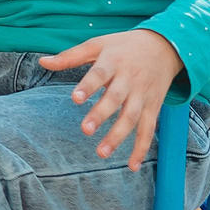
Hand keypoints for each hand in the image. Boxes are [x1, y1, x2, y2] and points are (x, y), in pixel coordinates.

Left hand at [39, 29, 182, 169]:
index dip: (88, 86)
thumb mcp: (98, 44)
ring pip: (132, 118)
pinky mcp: (153, 107)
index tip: (75, 98)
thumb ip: (70, 56)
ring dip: (118, 136)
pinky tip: (131, 165)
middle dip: (101, 114)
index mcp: (114, 62)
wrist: (167, 45)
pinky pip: (148, 129)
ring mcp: (143, 95)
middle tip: (85, 130)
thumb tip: (42, 62)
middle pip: (116, 99)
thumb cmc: (124, 46)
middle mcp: (130, 80)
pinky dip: (142, 148)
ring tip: (101, 153)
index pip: (99, 74)